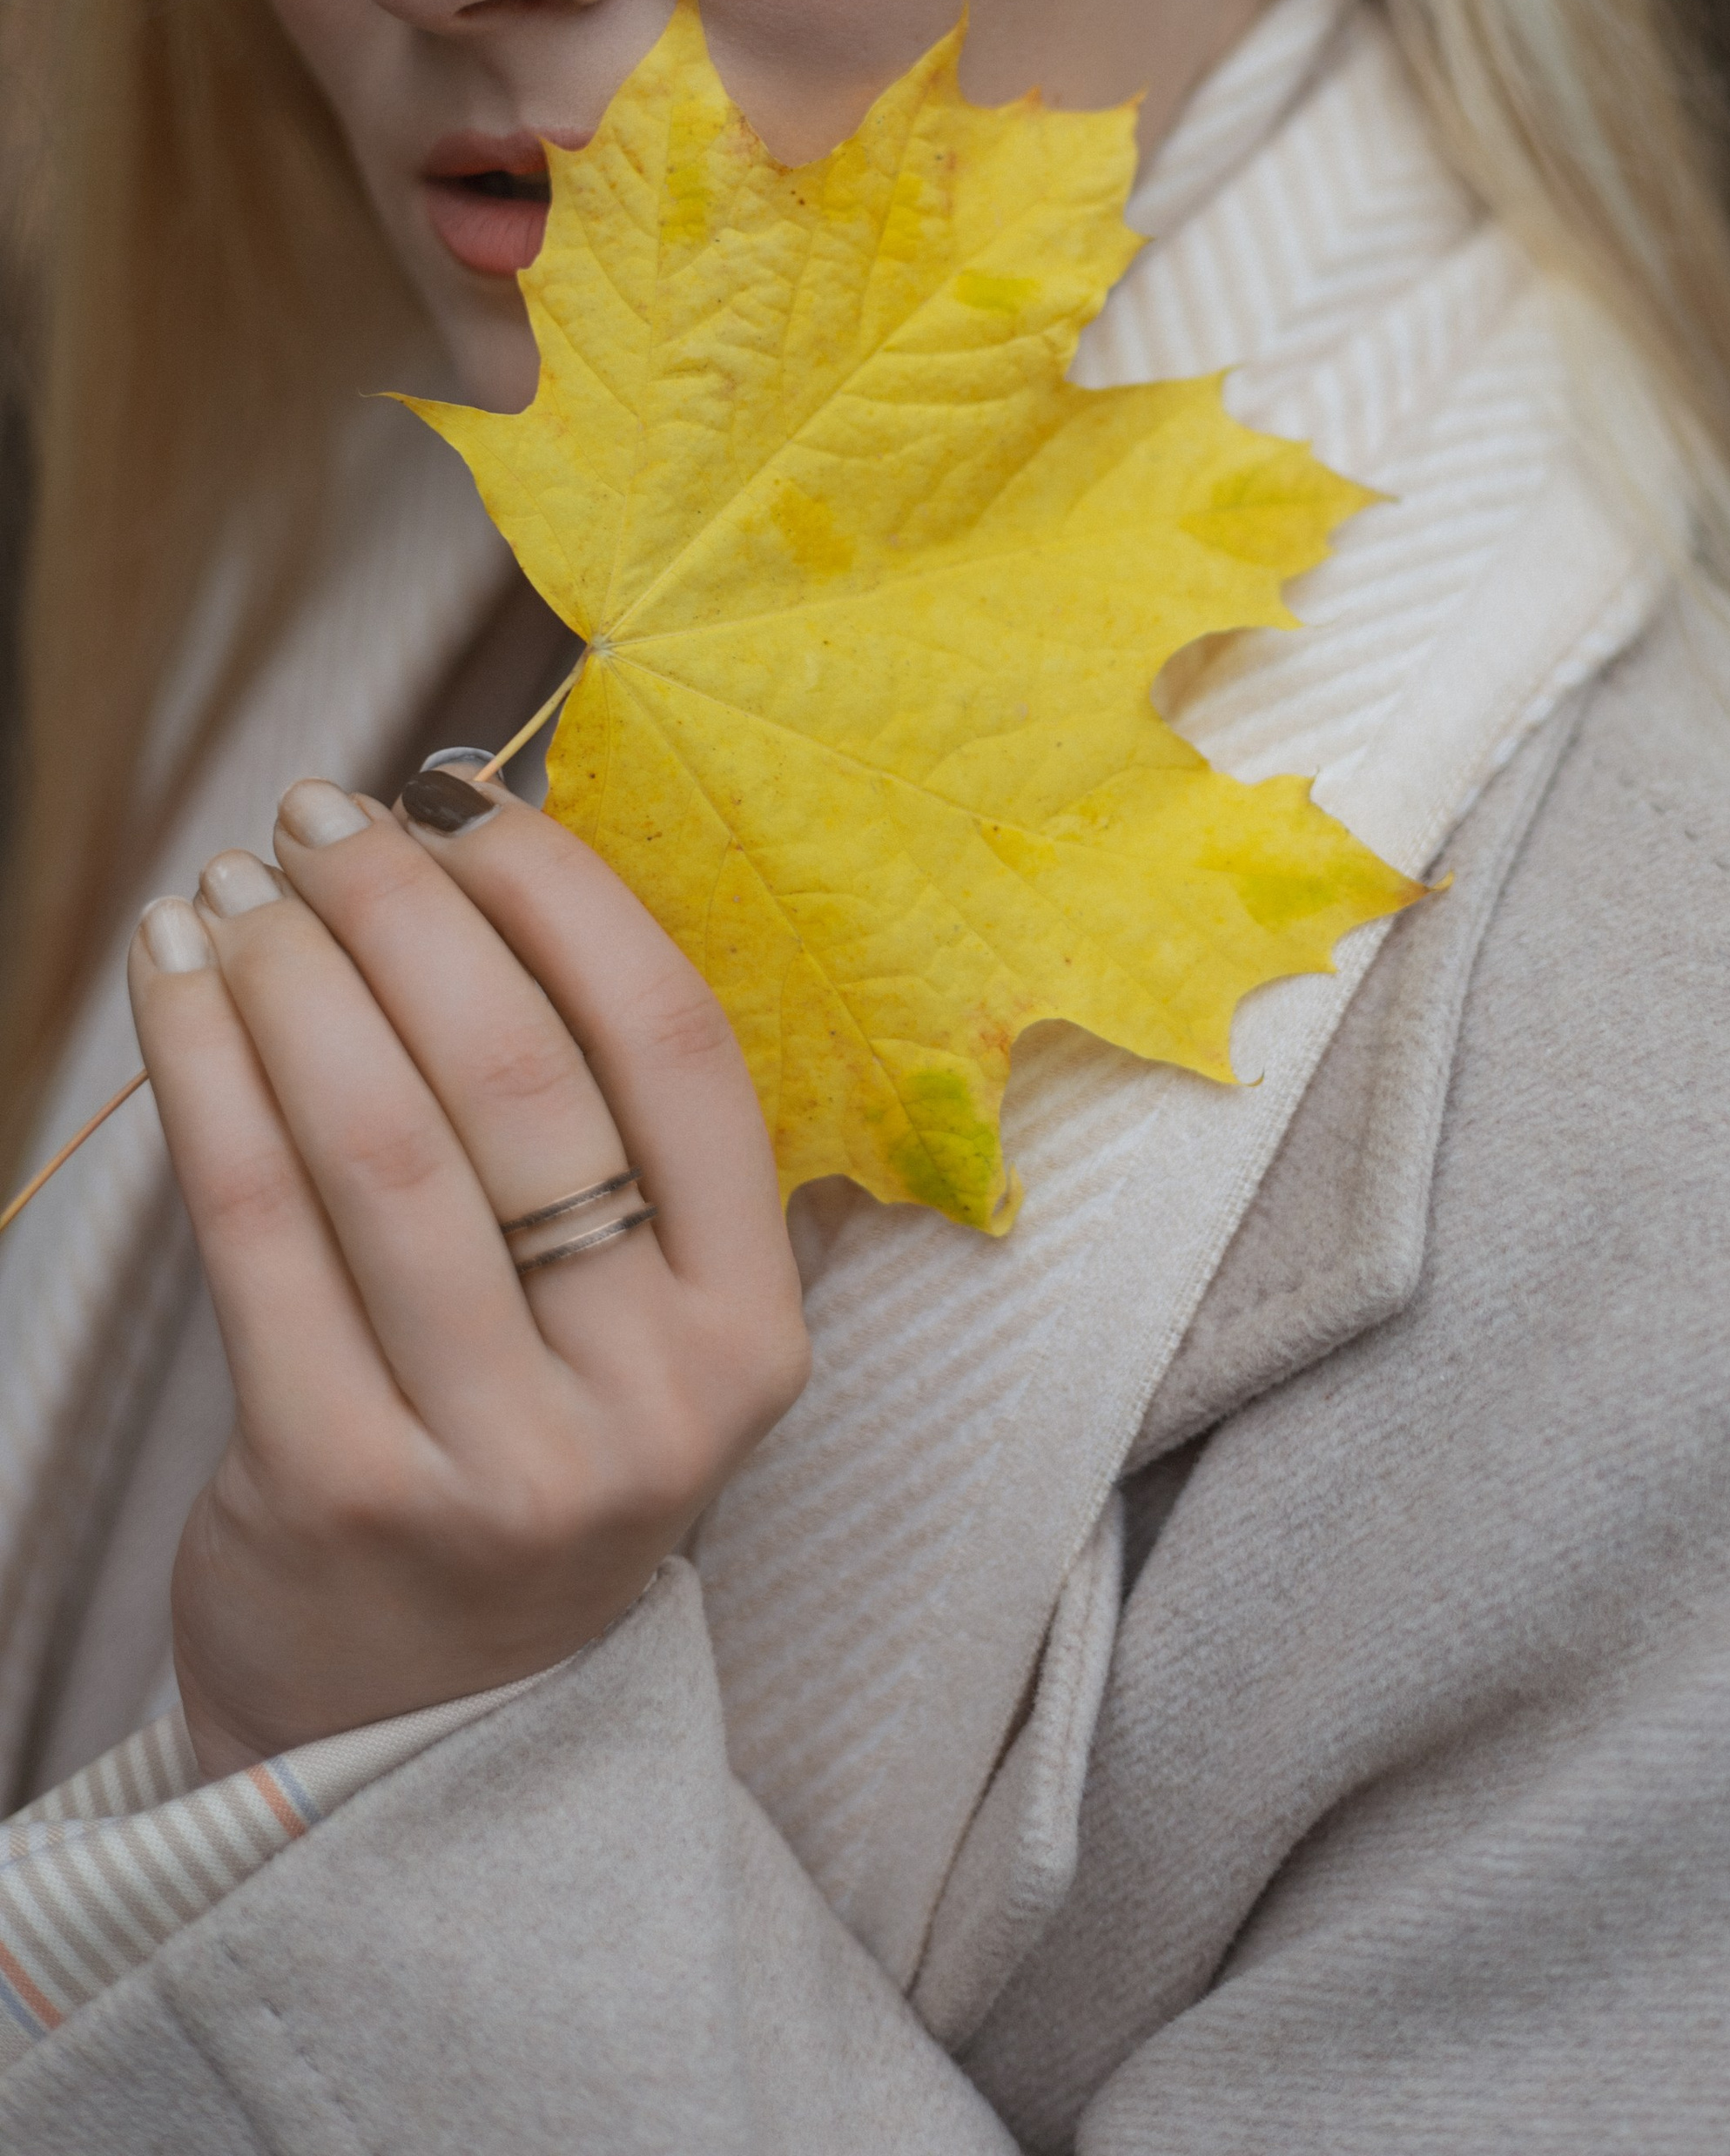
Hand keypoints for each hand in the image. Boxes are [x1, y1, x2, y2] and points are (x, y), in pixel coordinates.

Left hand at [129, 773, 808, 1779]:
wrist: (424, 1733)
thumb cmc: (528, 1454)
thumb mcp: (639, 1327)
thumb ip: (611, 1136)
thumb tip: (494, 854)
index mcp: (750, 1331)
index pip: (676, 1051)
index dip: (563, 896)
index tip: (466, 797)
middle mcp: (647, 1400)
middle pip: (517, 1079)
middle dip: (401, 907)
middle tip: (318, 815)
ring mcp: (494, 1459)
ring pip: (376, 1142)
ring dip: (288, 973)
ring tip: (233, 885)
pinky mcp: (334, 1489)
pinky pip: (255, 1226)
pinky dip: (202, 1072)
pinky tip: (175, 981)